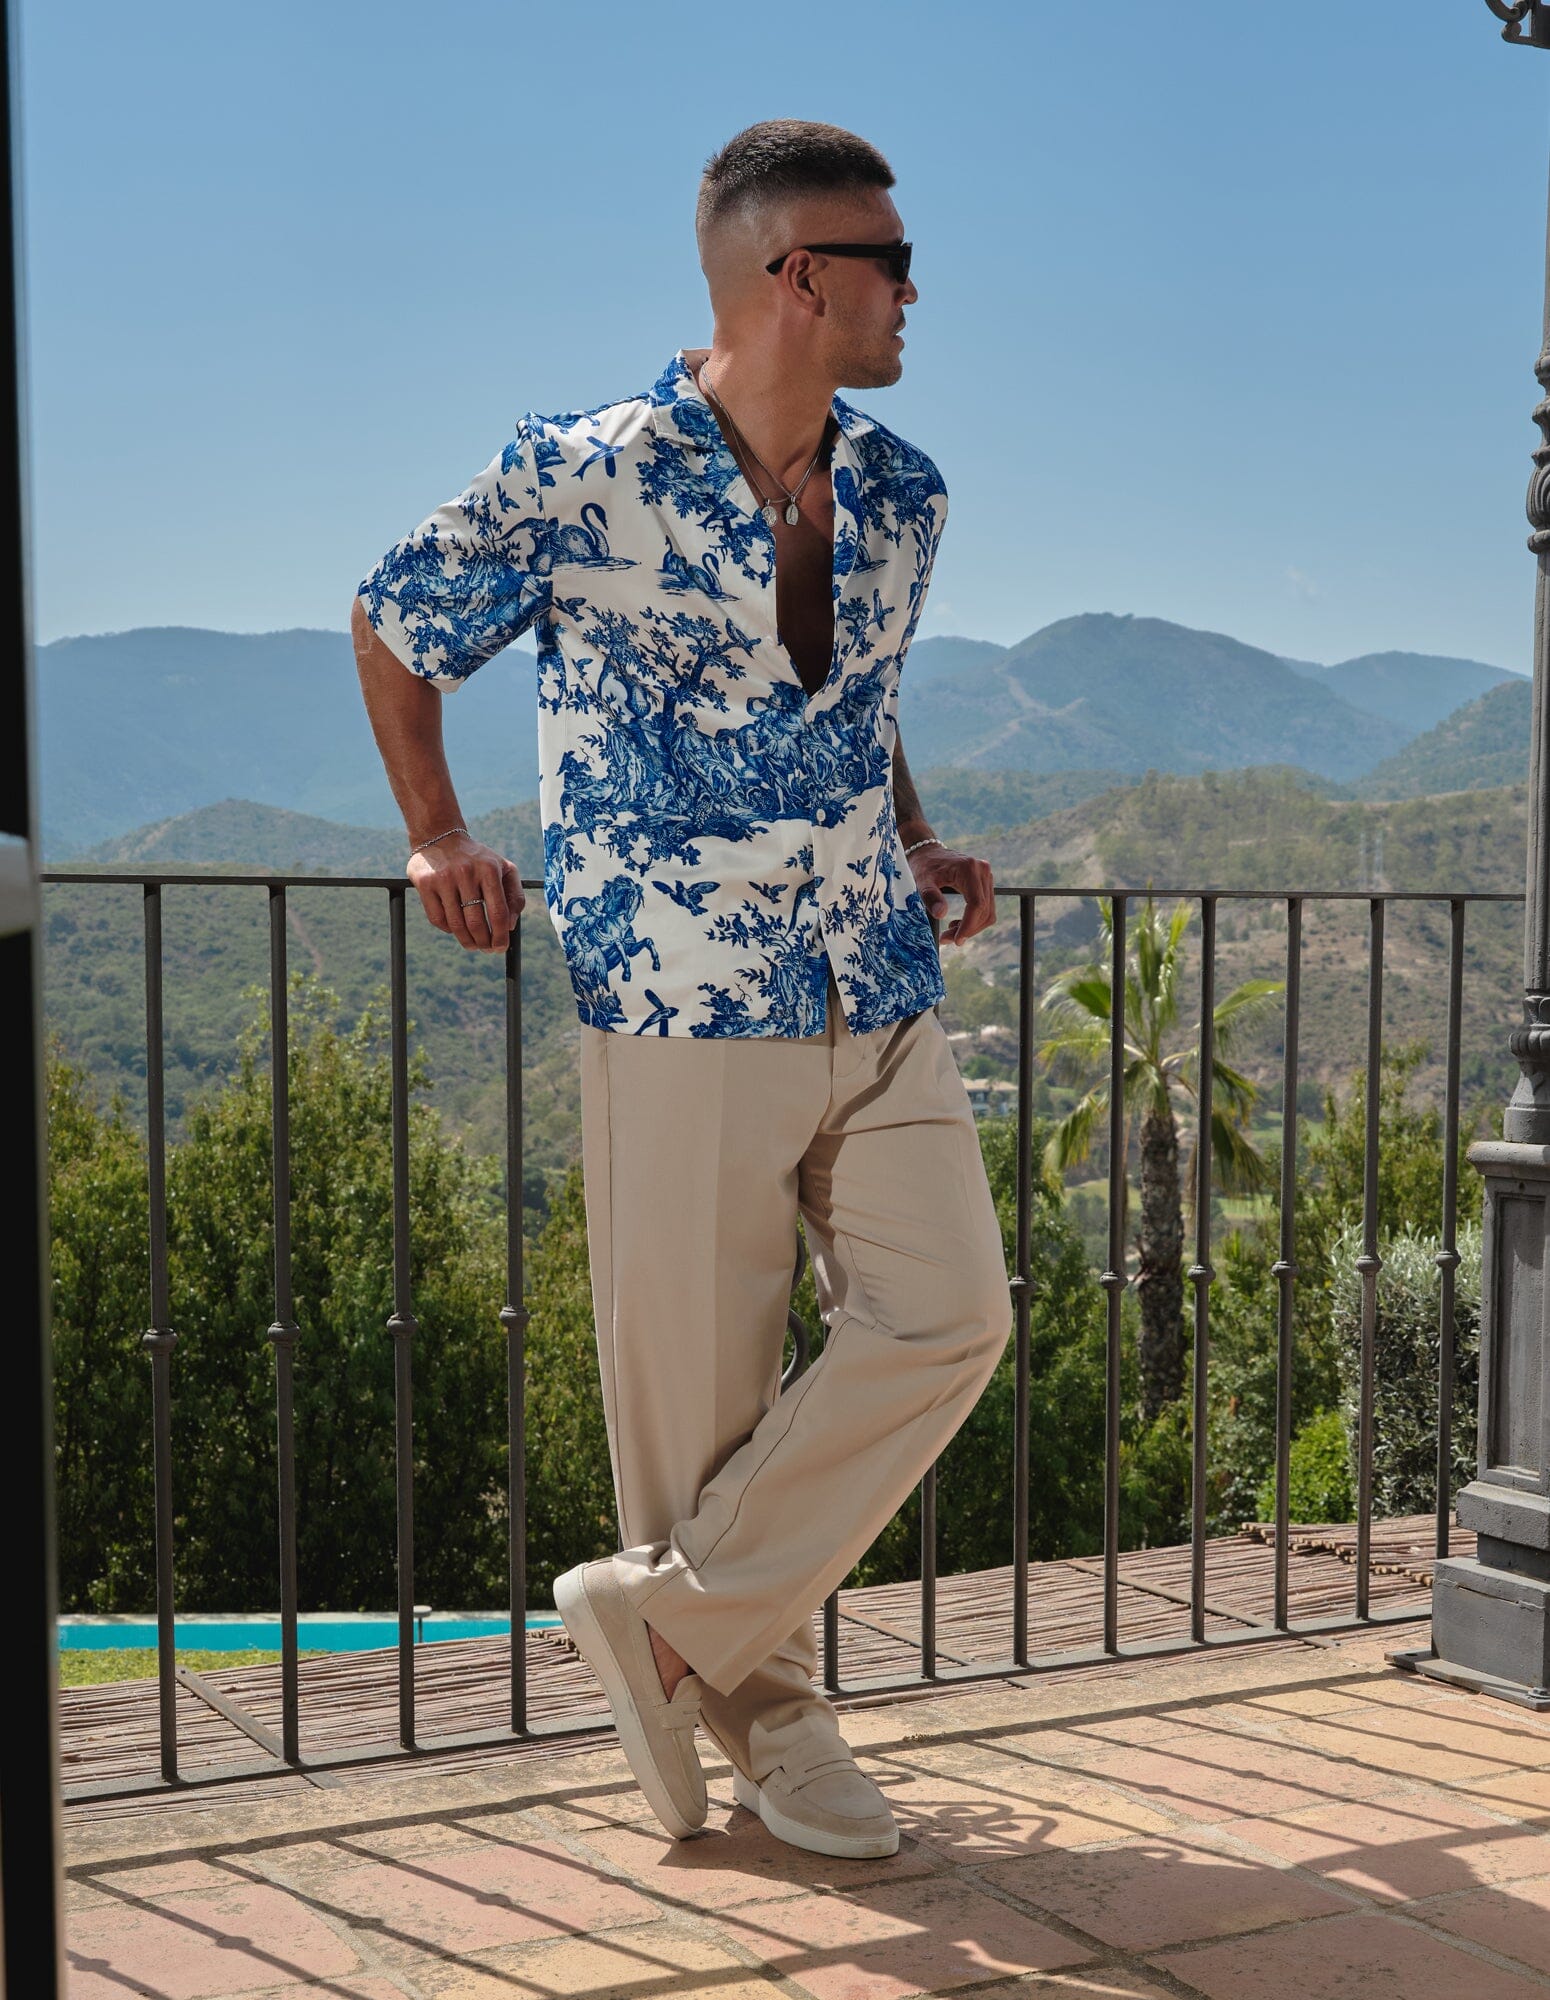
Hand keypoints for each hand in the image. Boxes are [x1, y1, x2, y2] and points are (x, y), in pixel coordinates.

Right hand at [407, 833, 524, 951]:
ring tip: (472, 945)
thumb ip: (514, 896)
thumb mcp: (503, 869)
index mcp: (489, 869)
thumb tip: (509, 926)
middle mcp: (466, 872)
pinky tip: (455, 930)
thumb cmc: (478, 859)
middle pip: (476, 922)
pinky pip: (437, 918)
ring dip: (466, 941)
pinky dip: (448, 930)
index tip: (500, 948)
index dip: (500, 936)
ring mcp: (443, 878)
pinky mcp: (425, 883)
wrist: (441, 836)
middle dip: (483, 943)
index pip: (498, 913)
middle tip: (486, 949)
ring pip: (456, 924)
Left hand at [908, 842, 995, 945]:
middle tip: (947, 940)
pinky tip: (957, 924)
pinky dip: (974, 920)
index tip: (956, 940)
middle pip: (985, 910)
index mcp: (969, 869)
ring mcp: (986, 876)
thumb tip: (940, 914)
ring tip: (950, 933)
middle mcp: (983, 871)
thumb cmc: (923, 866)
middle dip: (968, 929)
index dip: (969, 925)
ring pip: (988, 911)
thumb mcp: (921, 881)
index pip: (977, 903)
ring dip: (971, 927)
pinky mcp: (985, 882)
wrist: (927, 853)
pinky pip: (986, 907)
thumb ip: (930, 896)